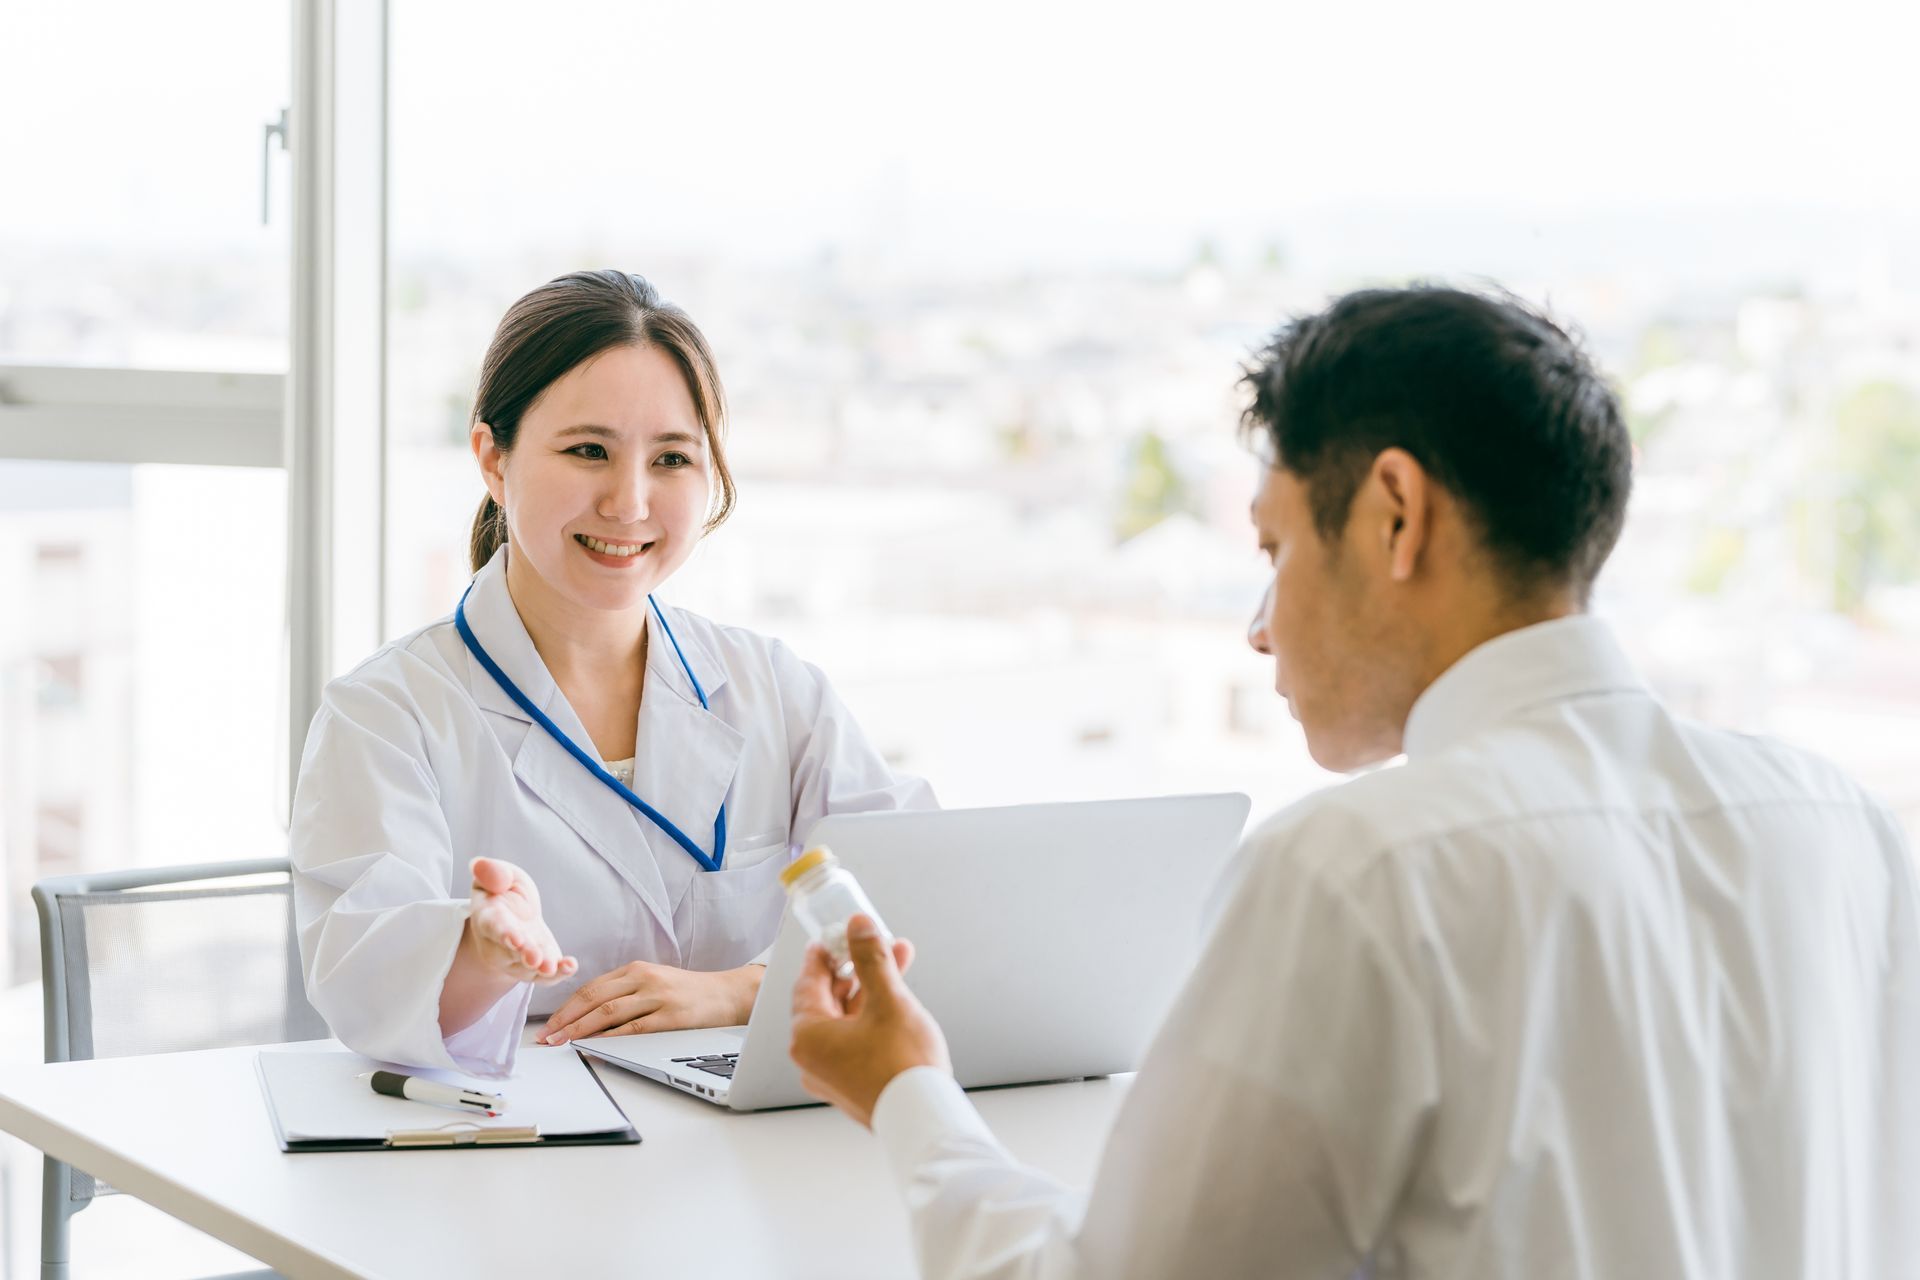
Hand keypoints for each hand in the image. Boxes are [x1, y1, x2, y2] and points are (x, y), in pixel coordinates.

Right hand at [465, 856, 577, 983]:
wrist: (513, 915)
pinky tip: (571, 966)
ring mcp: (518, 959)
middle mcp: (500, 944)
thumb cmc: (504, 892)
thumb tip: (481, 865)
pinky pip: (545, 977)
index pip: (494, 927)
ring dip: (541, 968)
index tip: (515, 938)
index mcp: (489, 917)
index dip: (504, 933)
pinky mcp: (538, 966)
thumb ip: (492, 871)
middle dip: (524, 954)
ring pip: (528, 969)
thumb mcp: (499, 875)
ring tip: (551, 967)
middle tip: (534, 958)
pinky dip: (558, 974)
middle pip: (511, 952)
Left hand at [539, 961, 763, 1043]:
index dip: (566, 1007)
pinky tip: (595, 1046)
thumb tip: (588, 1018)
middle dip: (566, 1019)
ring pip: (609, 1011)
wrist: (728, 993)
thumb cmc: (688, 992)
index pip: (591, 987)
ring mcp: (658, 996)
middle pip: (594, 997)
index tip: (549, 1025)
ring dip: (580, 1029)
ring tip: (562, 1043)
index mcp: (636, 969)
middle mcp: (644, 979)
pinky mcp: (672, 1016)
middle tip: (547, 1038)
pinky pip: (635, 1029)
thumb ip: (624, 993)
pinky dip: (611, 1038)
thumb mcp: (654, 982)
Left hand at [789, 914, 948, 1127]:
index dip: (824, 954)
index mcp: (808, 1037)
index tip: (834, 935)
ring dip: (869, 991)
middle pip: (828, 1000)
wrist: (924, 1118)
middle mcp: (812, 1058)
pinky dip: (871, 1017)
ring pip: (846, 1020)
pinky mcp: (852, 1085)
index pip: (808, 982)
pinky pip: (854, 1040)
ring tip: (898, 964)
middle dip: (856, 969)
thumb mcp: (888, 1000)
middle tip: (874, 945)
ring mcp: (832, 1075)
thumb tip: (858, 926)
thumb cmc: (902, 1065)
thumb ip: (872, 959)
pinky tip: (895, 1002)